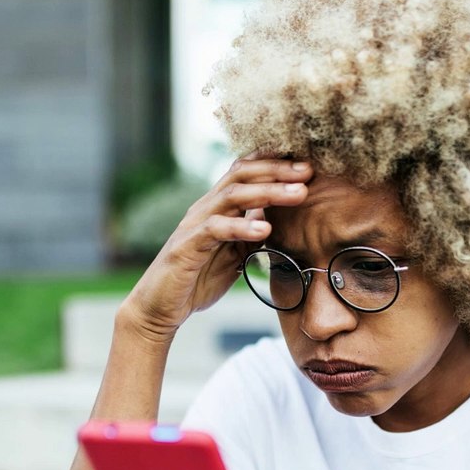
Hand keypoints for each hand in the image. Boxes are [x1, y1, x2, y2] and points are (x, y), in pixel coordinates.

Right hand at [121, 157, 311, 341]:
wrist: (160, 308)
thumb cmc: (198, 279)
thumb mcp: (234, 253)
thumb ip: (252, 233)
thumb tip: (278, 217)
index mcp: (217, 207)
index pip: (244, 171)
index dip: (273, 161)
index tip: (306, 161)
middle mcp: (204, 208)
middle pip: (241, 175)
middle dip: (277, 170)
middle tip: (309, 171)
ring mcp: (194, 225)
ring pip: (232, 196)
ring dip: (268, 192)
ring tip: (299, 194)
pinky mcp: (186, 246)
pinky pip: (215, 229)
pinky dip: (241, 226)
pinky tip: (265, 228)